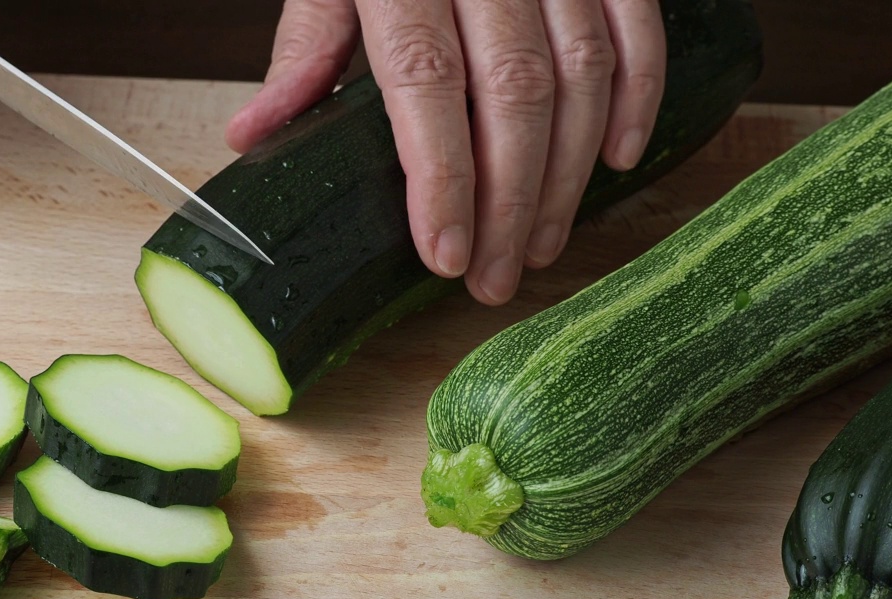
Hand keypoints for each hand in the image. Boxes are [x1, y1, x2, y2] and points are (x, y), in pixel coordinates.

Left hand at [227, 0, 664, 305]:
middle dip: (509, 202)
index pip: (425, 83)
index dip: (441, 178)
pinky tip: (616, 160)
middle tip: (497, 277)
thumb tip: (253, 137)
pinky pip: (638, 28)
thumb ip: (305, 49)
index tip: (445, 255)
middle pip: (514, 93)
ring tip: (540, 243)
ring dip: (568, 173)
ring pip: (581, 73)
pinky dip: (637, 97)